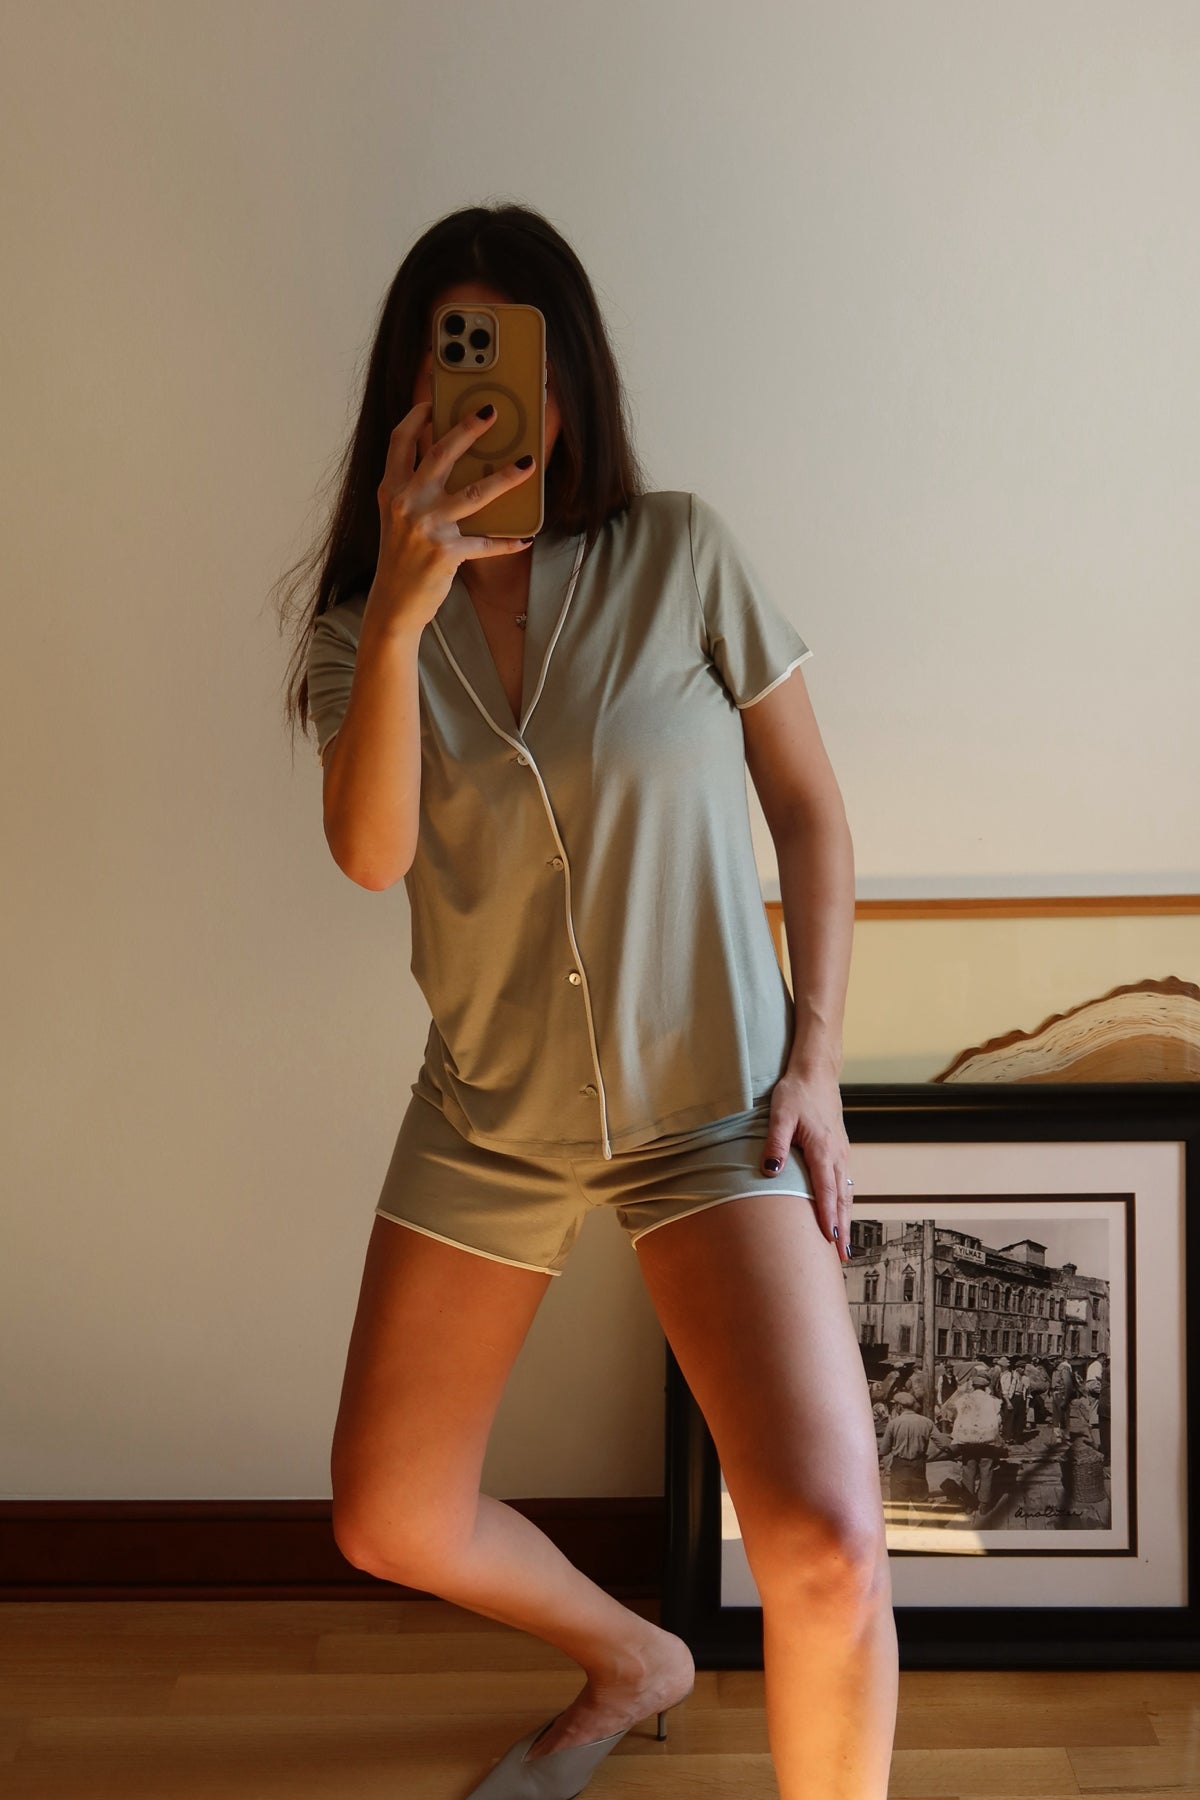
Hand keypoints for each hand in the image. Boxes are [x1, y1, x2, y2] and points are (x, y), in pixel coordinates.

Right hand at [368, 400, 536, 636]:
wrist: (393, 604)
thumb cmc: (400, 558)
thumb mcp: (396, 518)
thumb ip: (413, 490)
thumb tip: (449, 465)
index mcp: (391, 490)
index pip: (399, 442)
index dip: (416, 418)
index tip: (433, 402)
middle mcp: (406, 503)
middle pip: (440, 455)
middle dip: (467, 429)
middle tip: (491, 412)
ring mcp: (426, 527)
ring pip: (474, 493)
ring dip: (505, 477)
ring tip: (527, 463)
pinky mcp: (445, 553)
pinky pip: (485, 543)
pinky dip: (506, 543)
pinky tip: (524, 538)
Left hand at [760, 1063, 852, 1259]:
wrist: (816, 1074)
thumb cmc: (796, 1093)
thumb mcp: (780, 1115)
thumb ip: (775, 1143)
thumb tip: (770, 1170)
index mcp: (823, 1149)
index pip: (827, 1190)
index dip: (828, 1216)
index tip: (830, 1239)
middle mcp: (837, 1154)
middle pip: (842, 1197)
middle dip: (843, 1227)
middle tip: (843, 1256)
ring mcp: (842, 1153)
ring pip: (846, 1191)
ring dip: (846, 1217)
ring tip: (844, 1244)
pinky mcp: (840, 1150)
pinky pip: (845, 1181)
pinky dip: (845, 1201)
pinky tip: (842, 1212)